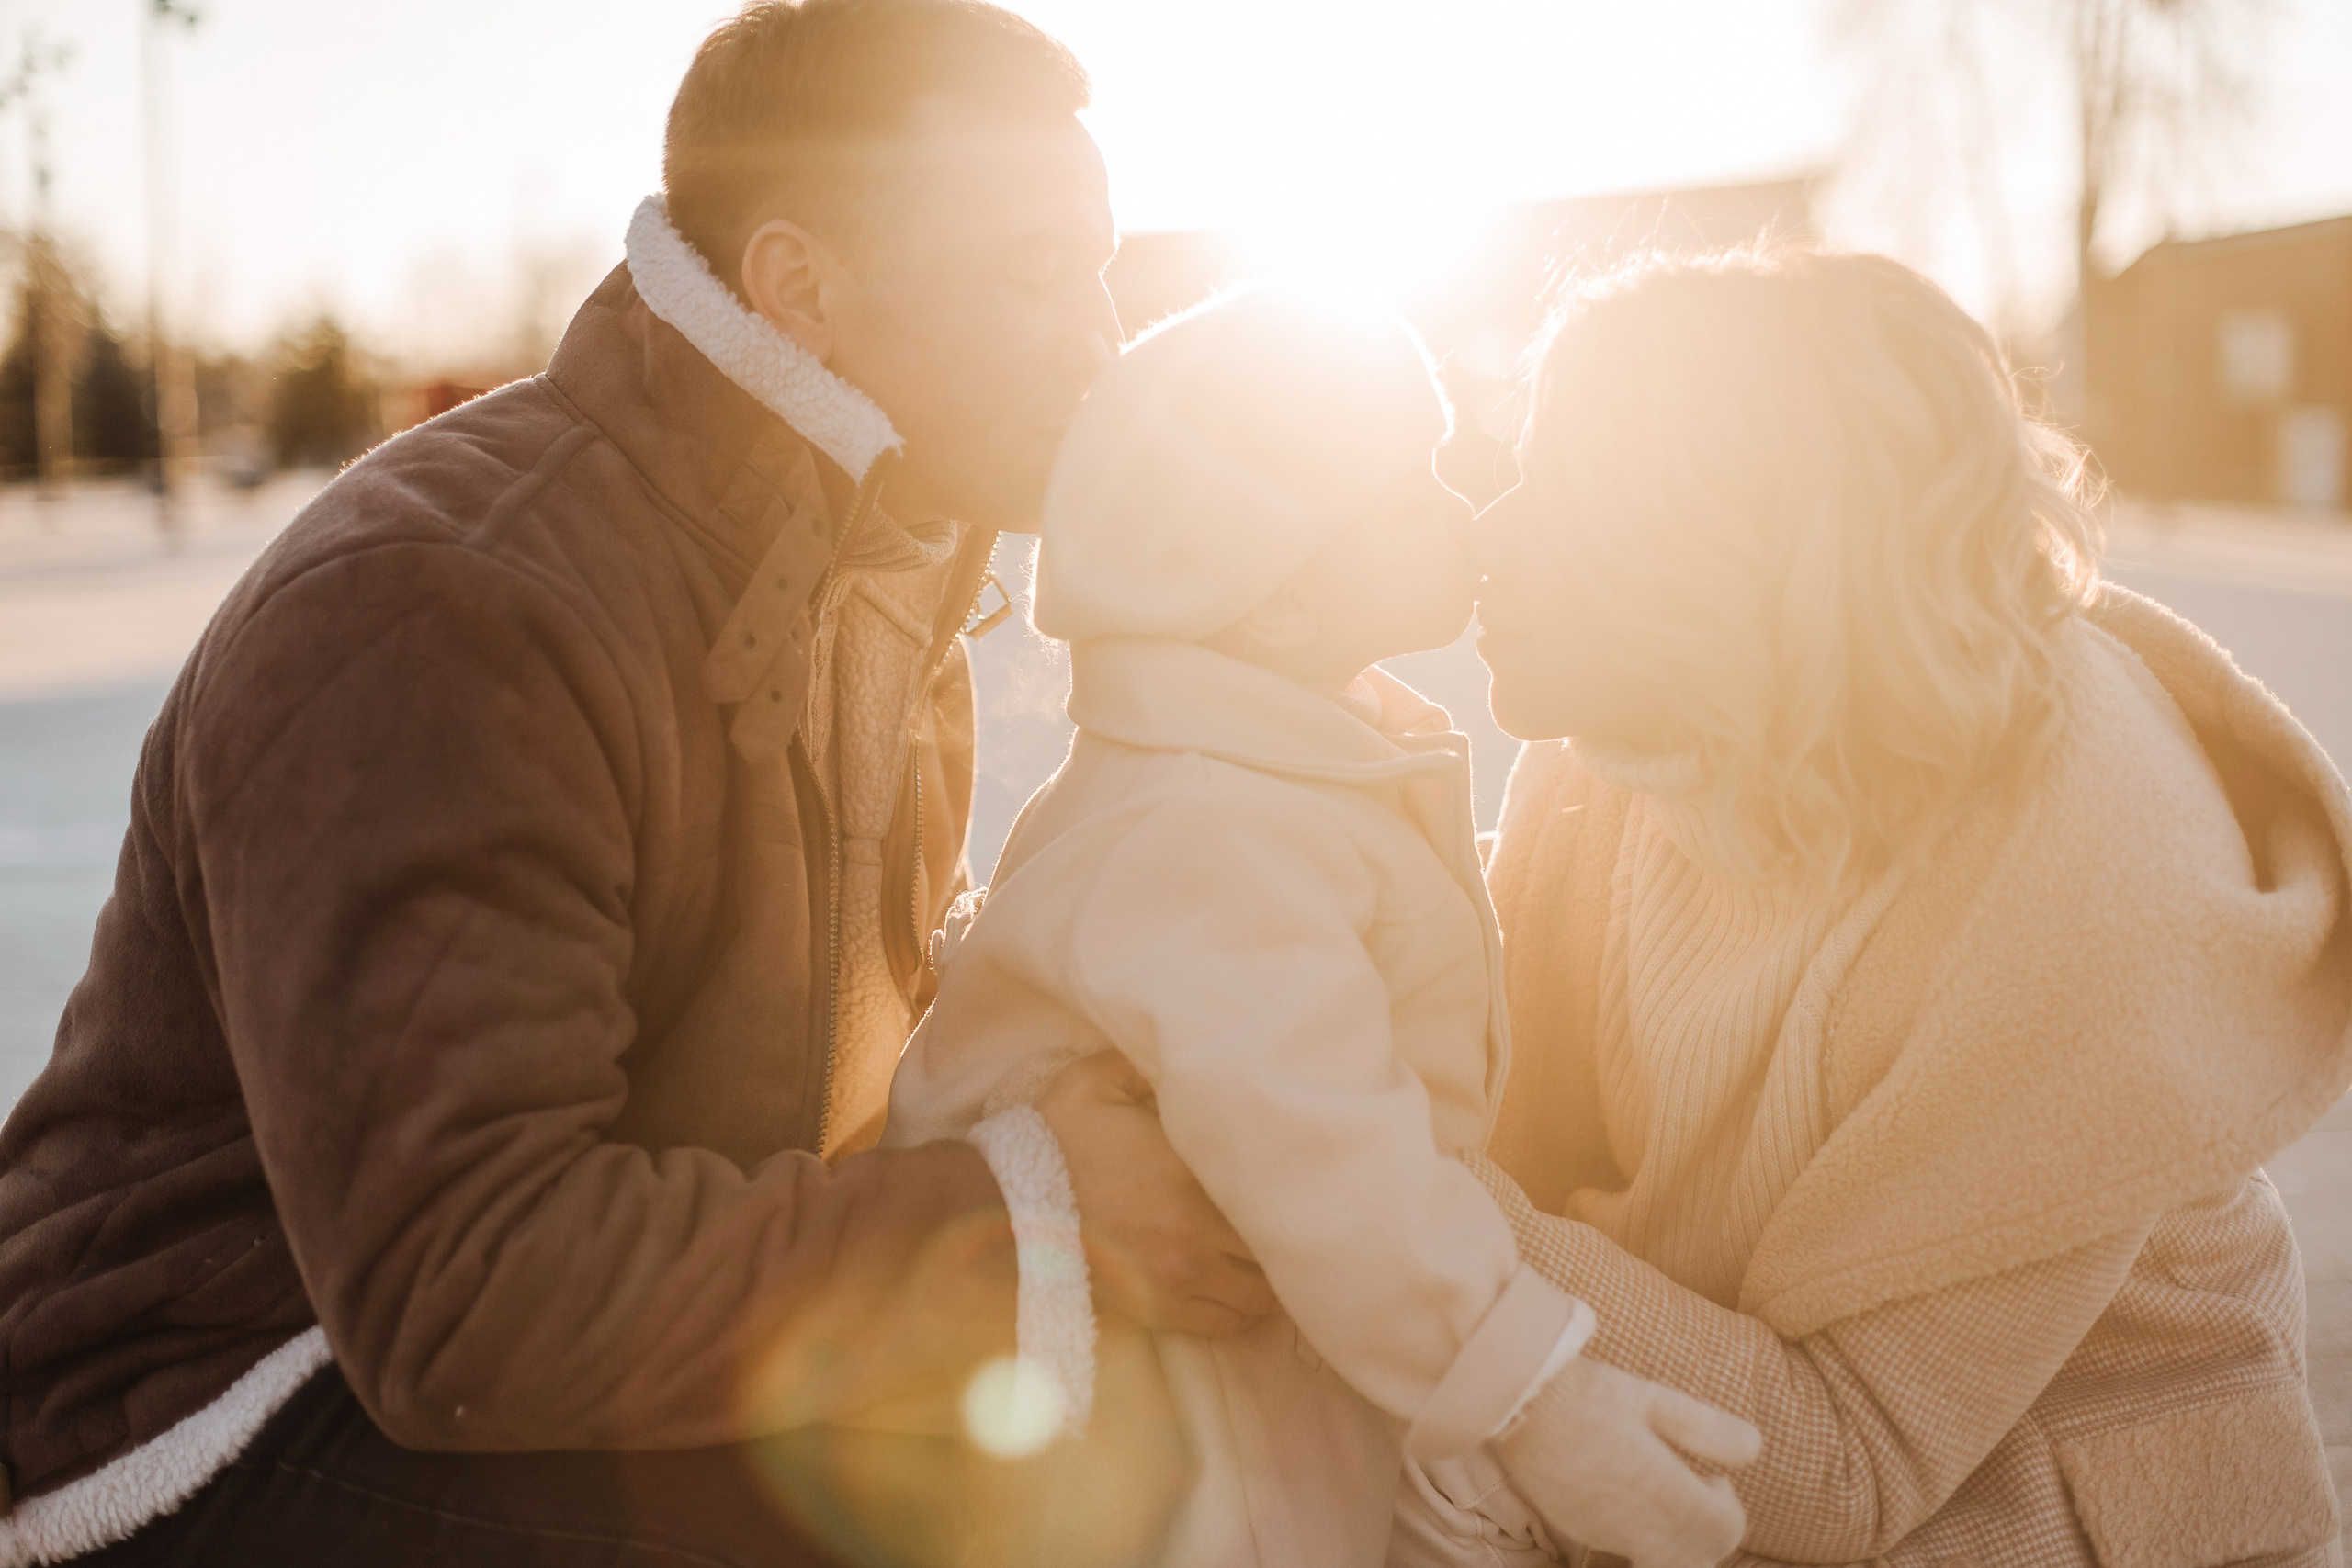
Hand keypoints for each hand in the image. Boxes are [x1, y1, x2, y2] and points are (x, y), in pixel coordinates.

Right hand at [1037, 1050, 1277, 1337]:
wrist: (1004, 1214)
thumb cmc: (1051, 1145)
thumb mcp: (1092, 1082)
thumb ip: (1141, 1063)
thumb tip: (1178, 1050)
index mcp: (1191, 1174)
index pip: (1271, 1187)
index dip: (1287, 1180)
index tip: (1285, 1168)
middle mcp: (1198, 1232)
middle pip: (1277, 1246)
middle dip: (1284, 1231)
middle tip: (1282, 1213)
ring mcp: (1182, 1278)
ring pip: (1262, 1293)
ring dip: (1270, 1275)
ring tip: (1264, 1253)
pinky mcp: (1161, 1310)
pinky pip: (1227, 1323)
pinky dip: (1241, 1309)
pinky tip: (1237, 1286)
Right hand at [1493, 1354, 1760, 1567]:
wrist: (1517, 1402)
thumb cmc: (1588, 1394)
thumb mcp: (1654, 1398)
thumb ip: (1706, 1429)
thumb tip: (1755, 1449)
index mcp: (1668, 1495)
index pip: (1726, 1530)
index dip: (1726, 1504)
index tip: (1707, 1472)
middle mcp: (1642, 1528)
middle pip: (1699, 1558)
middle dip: (1704, 1530)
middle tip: (1686, 1486)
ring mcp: (1608, 1534)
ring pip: (1662, 1562)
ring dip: (1673, 1540)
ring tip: (1656, 1495)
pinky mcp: (1580, 1530)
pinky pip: (1624, 1549)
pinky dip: (1638, 1538)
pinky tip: (1621, 1497)